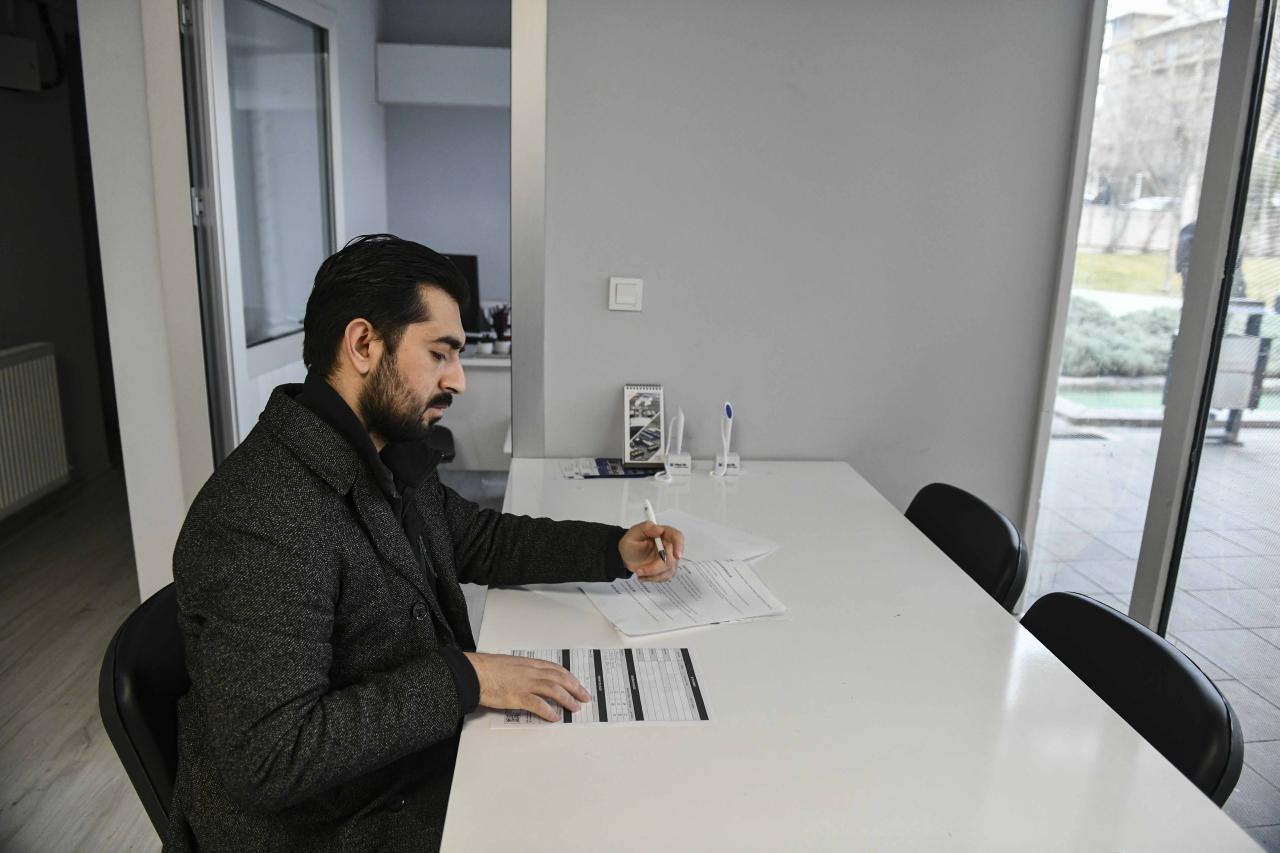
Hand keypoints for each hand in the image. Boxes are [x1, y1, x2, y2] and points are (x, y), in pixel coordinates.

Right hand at [463, 652, 590, 721]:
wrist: (474, 673)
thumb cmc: (487, 669)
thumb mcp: (509, 664)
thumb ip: (521, 670)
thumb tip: (528, 678)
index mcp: (529, 663)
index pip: (555, 669)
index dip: (568, 676)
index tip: (577, 683)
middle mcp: (531, 672)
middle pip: (559, 678)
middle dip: (575, 688)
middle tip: (585, 696)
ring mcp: (526, 684)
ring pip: (554, 690)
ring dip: (567, 699)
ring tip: (575, 708)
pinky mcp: (518, 697)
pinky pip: (539, 705)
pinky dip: (549, 711)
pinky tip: (555, 717)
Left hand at [619, 521, 683, 582]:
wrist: (627, 556)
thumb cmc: (631, 543)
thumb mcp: (633, 533)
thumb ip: (645, 528)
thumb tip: (659, 529)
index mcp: (663, 533)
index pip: (677, 537)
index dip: (679, 545)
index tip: (677, 556)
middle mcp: (668, 545)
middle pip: (672, 559)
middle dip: (655, 567)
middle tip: (640, 569)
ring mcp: (669, 558)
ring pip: (669, 570)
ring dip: (652, 574)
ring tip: (639, 571)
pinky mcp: (667, 568)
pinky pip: (665, 576)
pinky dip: (653, 578)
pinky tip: (644, 575)